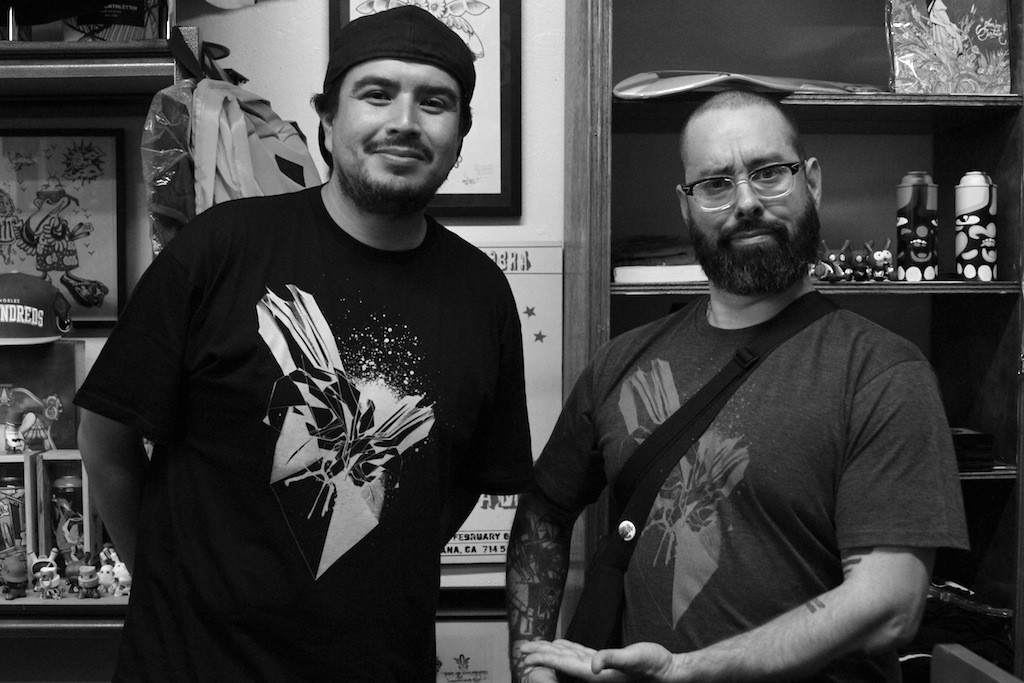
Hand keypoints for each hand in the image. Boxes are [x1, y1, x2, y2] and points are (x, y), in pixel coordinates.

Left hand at [522, 640, 678, 681]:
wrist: (671, 673)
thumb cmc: (655, 667)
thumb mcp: (634, 659)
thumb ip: (613, 659)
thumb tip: (594, 664)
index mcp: (596, 674)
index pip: (563, 664)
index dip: (543, 659)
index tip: (525, 656)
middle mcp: (595, 673)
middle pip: (561, 662)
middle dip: (541, 656)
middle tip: (521, 649)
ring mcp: (601, 669)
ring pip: (569, 658)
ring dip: (551, 652)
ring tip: (536, 647)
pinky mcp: (608, 663)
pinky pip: (581, 656)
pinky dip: (568, 649)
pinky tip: (561, 645)